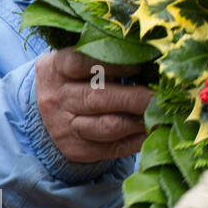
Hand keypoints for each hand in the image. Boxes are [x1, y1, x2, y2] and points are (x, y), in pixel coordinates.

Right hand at [35, 47, 152, 162]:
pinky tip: (156, 130)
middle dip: (137, 98)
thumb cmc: (74, 78)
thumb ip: (106, 58)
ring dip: (141, 121)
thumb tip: (151, 58)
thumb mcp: (79, 61)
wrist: (43, 113)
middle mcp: (57, 99)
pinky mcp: (78, 150)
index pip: (83, 63)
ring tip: (163, 114)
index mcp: (56, 69)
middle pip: (100, 98)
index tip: (140, 65)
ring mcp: (65, 128)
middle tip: (164, 96)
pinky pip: (115, 147)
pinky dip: (140, 139)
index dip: (114, 64)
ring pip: (109, 127)